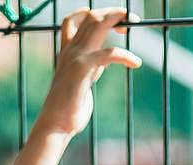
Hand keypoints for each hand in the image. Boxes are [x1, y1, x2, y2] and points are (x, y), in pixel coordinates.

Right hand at [35, 10, 140, 141]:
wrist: (56, 125)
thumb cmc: (69, 110)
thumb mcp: (82, 82)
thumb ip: (91, 69)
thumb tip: (103, 63)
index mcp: (67, 52)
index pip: (73, 20)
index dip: (91, 14)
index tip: (111, 22)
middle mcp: (70, 50)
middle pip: (90, 16)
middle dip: (111, 12)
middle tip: (130, 19)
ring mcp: (75, 57)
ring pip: (97, 23)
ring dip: (117, 19)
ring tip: (134, 23)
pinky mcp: (83, 68)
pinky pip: (109, 53)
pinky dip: (126, 55)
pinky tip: (136, 62)